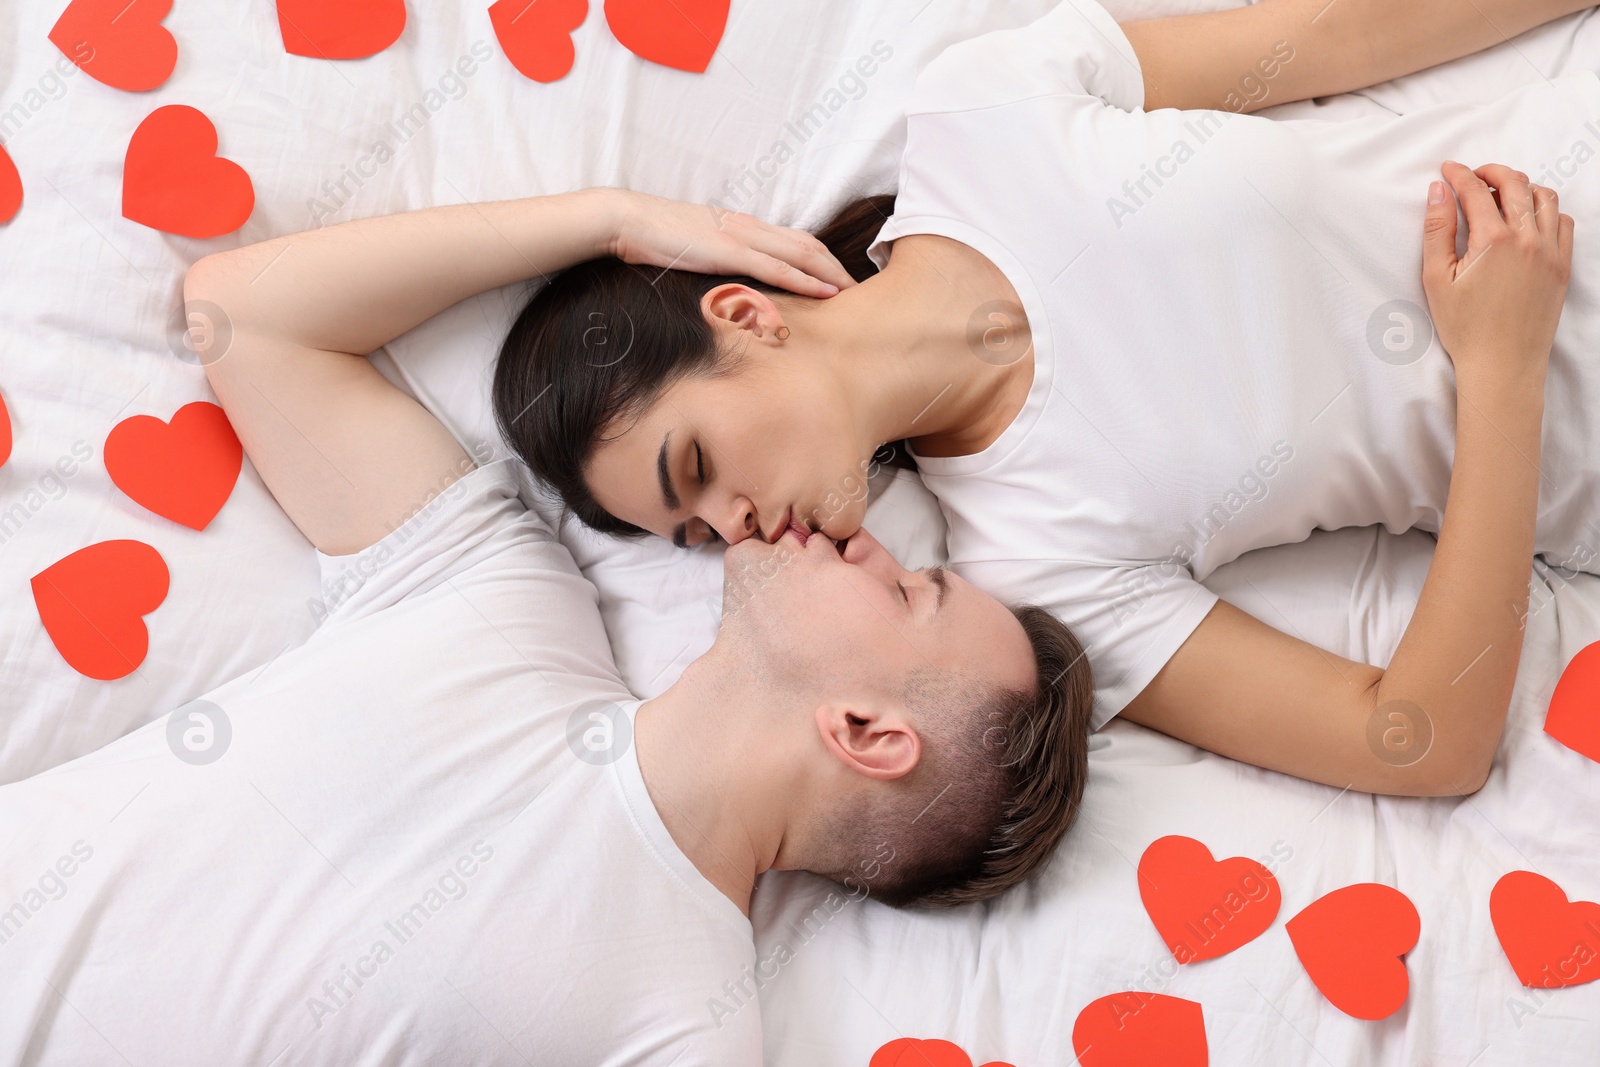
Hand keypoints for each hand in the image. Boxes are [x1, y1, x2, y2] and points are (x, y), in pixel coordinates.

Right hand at [602, 188, 858, 297]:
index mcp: (741, 226)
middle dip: (837, 267)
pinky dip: (805, 280)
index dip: (822, 258)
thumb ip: (716, 258)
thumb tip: (728, 276)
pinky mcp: (729, 251)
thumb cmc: (653, 237)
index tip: (840, 278)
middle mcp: (748, 227)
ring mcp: (740, 237)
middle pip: (808, 244)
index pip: (794, 239)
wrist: (626, 221)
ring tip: (854, 293)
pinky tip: (826, 292)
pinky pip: (777, 267)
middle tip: (861, 289)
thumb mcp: (693, 247)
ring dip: (832, 274)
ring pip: (801, 254)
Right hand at [1422, 161, 1572, 389]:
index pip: (1475, 190)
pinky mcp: (1563, 265)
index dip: (1459, 175)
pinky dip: (1547, 211)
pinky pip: (1564, 222)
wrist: (1502, 364)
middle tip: (1474, 175)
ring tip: (1502, 194)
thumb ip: (1437, 230)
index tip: (1448, 170)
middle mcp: (1527, 239)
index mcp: (1492, 240)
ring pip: (1544, 197)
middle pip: (1515, 183)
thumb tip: (1437, 192)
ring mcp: (1550, 251)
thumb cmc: (1465, 328)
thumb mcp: (1436, 279)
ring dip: (1522, 187)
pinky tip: (1529, 219)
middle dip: (1491, 171)